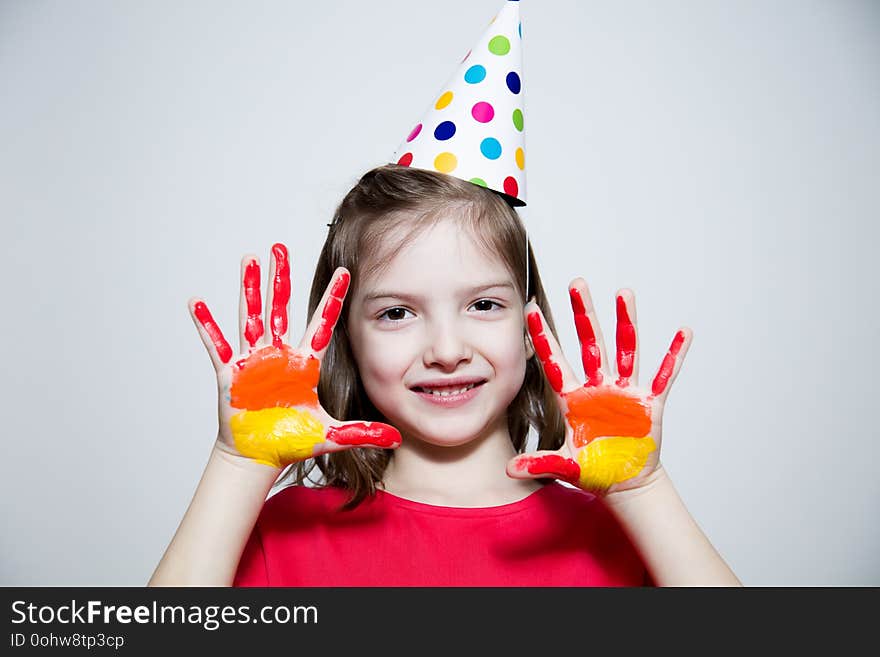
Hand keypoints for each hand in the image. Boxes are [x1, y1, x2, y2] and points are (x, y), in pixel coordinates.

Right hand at [189, 243, 400, 468]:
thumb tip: (396, 438)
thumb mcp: (331, 435)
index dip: (333, 298)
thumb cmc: (291, 442)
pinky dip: (207, 325)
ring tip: (249, 259)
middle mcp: (279, 356)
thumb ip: (362, 432)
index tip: (344, 271)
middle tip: (280, 247)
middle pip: (281, 309)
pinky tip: (197, 303)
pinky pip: (217, 345)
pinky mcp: (231, 374)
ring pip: (252, 317)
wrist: (259, 456)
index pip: (322, 323)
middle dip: (281, 279)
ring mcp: (254, 362)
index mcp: (304, 364)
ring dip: (249, 289)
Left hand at [507, 279, 691, 493]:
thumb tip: (508, 470)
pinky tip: (683, 333)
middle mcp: (598, 387)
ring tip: (623, 293)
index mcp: (574, 398)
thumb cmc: (595, 471)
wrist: (625, 484)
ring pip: (625, 349)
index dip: (542, 336)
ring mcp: (624, 392)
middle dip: (584, 314)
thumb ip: (539, 463)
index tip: (530, 309)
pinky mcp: (649, 403)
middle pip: (590, 343)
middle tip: (576, 283)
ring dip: (625, 322)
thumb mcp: (564, 466)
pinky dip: (674, 356)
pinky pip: (664, 376)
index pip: (554, 360)